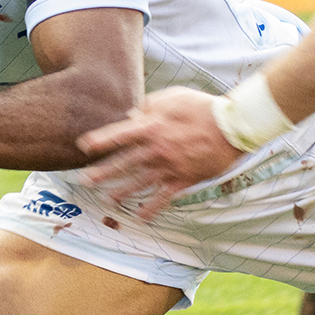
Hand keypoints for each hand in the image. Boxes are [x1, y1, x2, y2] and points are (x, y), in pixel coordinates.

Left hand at [78, 86, 242, 219]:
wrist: (231, 127)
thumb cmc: (202, 107)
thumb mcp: (174, 97)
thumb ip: (151, 105)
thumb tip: (132, 114)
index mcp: (152, 127)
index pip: (118, 135)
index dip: (99, 141)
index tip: (83, 147)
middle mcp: (156, 149)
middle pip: (123, 163)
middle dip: (101, 172)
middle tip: (84, 180)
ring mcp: (169, 167)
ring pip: (138, 183)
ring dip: (120, 192)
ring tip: (107, 199)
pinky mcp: (183, 180)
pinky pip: (163, 199)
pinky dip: (151, 209)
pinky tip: (140, 217)